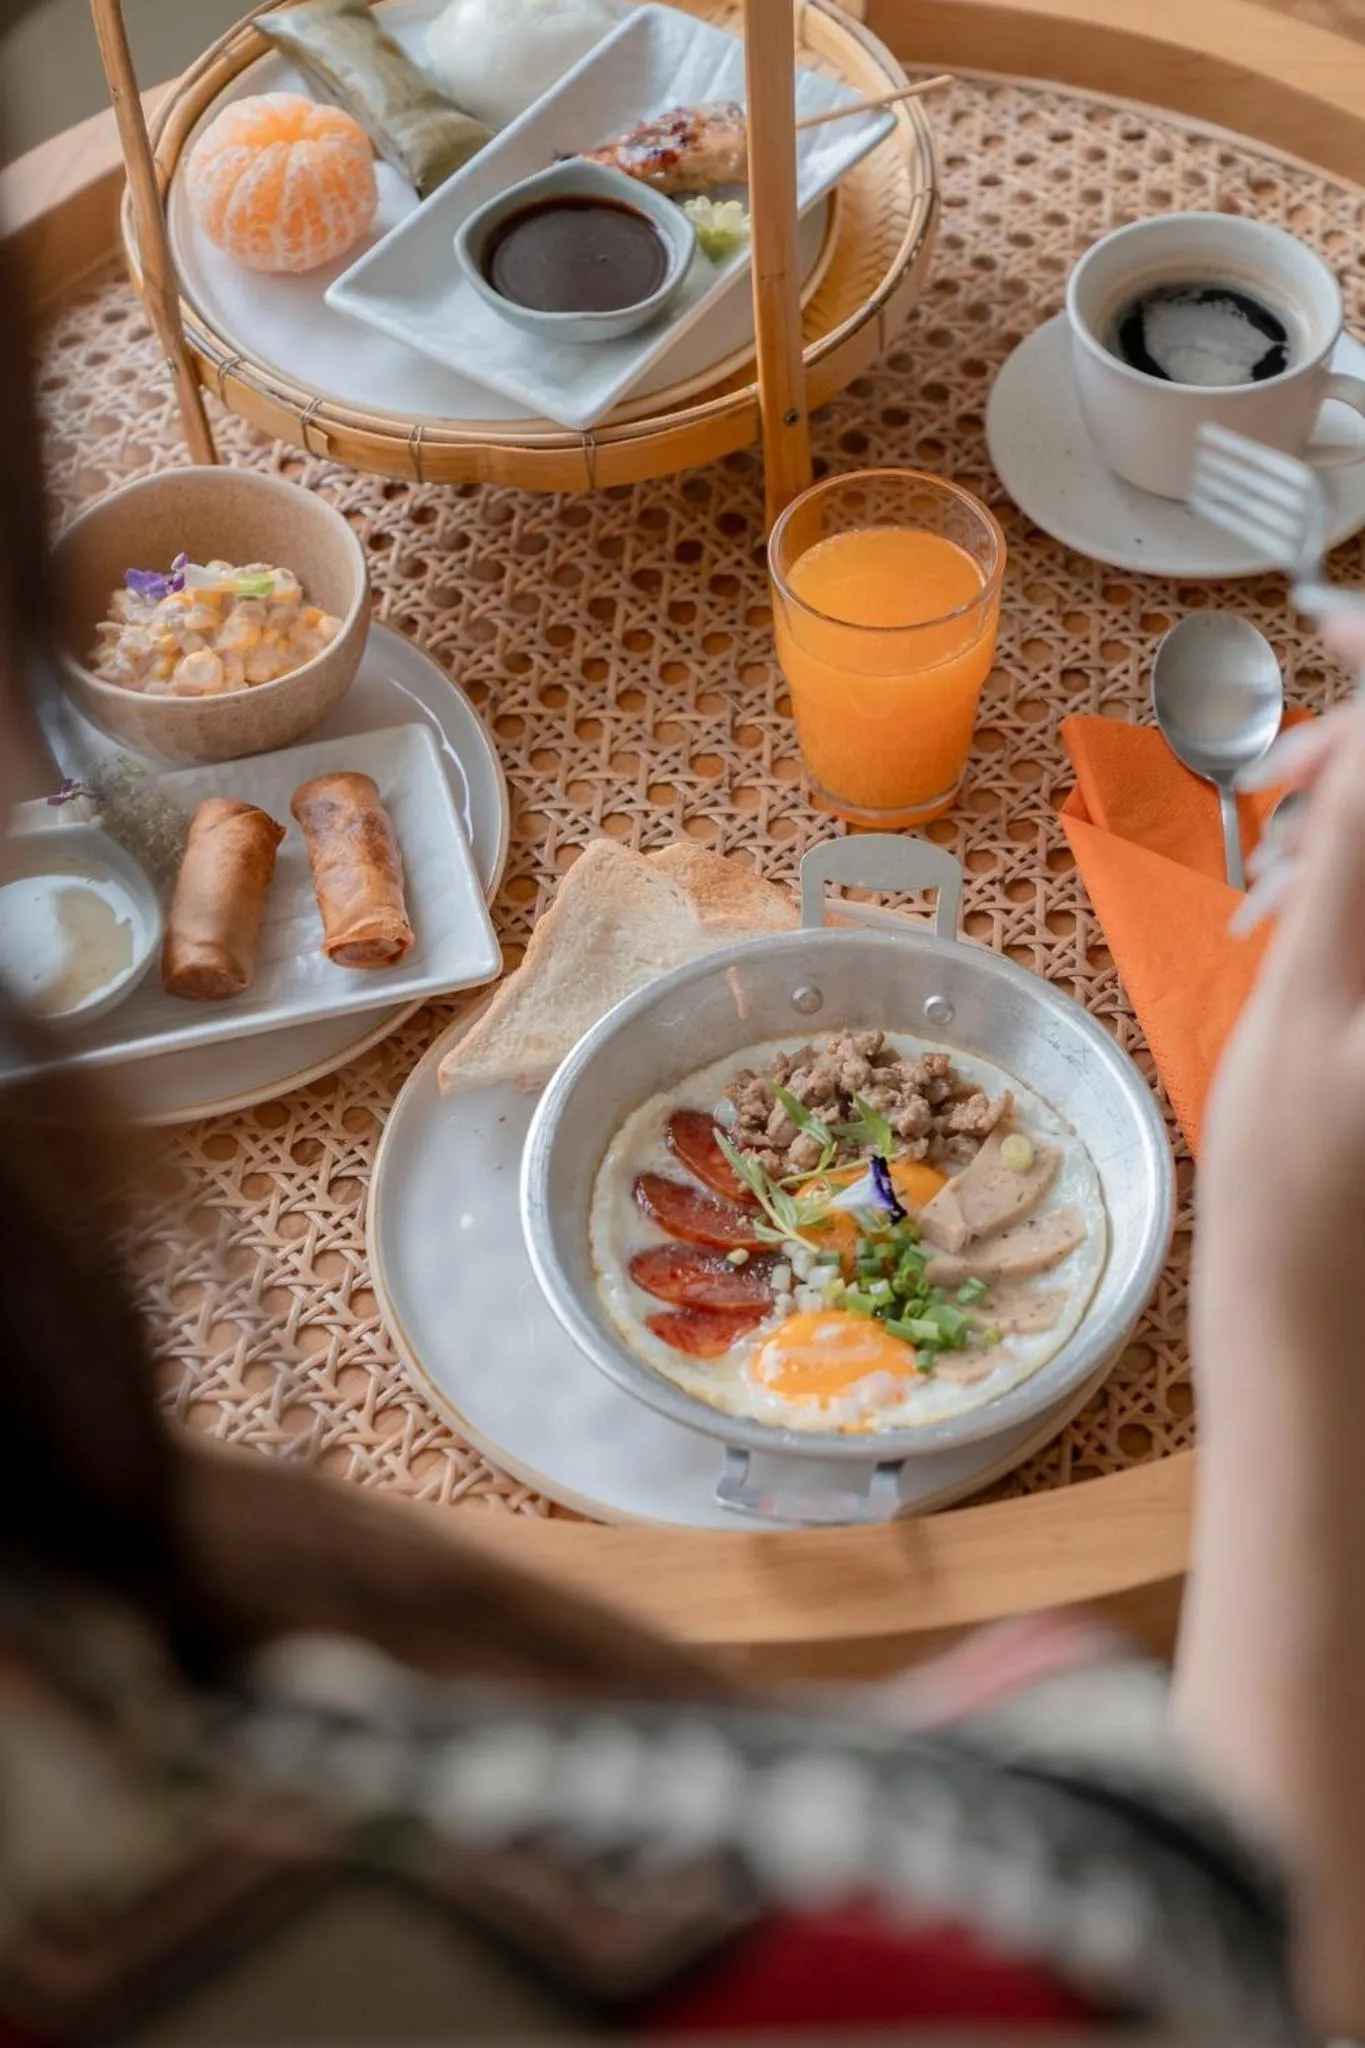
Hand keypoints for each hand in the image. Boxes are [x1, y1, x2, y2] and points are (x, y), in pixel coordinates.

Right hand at [1198, 667, 1364, 1380]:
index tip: (1325, 624)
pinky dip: (1347, 883)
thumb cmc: (1295, 1186)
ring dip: (1343, 825)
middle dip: (1356, 760)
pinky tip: (1287, 911)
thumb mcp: (1310, 1001)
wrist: (1310, 1314)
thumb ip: (1356, 859)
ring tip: (1266, 875)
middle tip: (1271, 779)